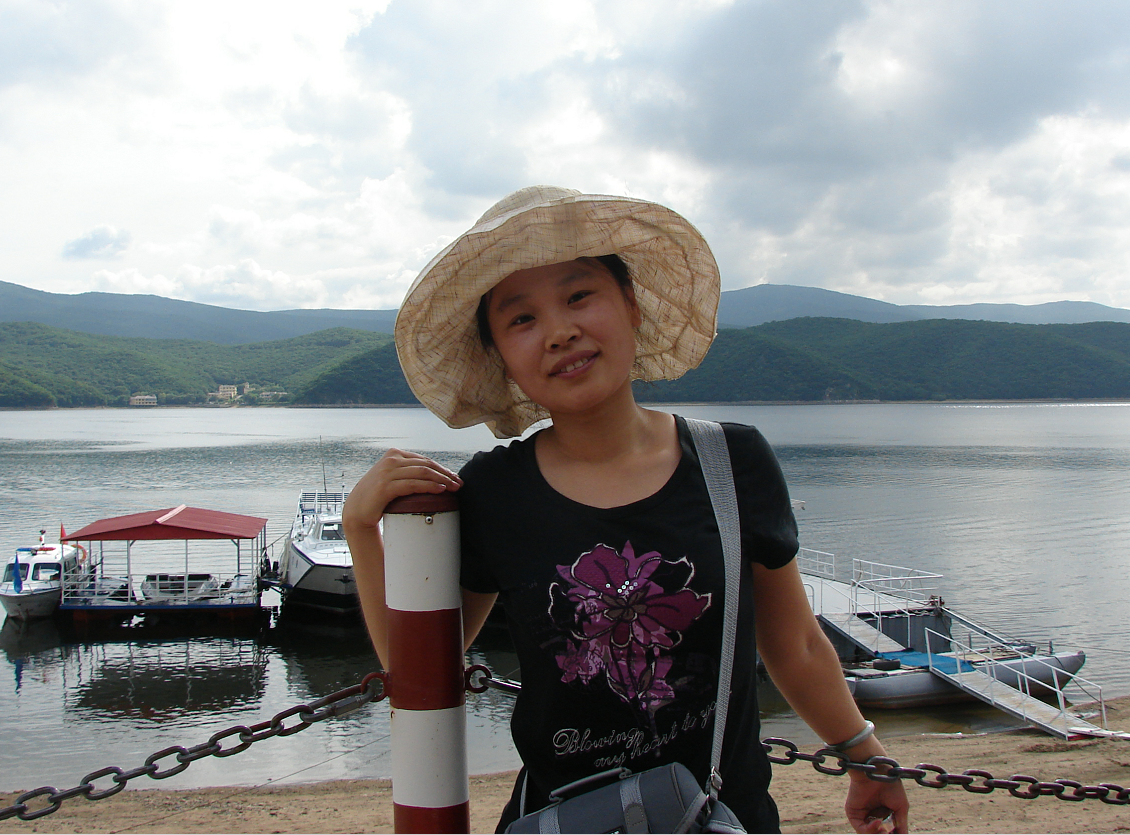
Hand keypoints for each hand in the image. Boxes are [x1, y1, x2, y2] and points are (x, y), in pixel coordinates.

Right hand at [342, 448, 462, 533]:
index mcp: (394, 455)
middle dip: (445, 474)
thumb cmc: (377, 496)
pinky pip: (413, 484)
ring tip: (453, 488)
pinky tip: (440, 490)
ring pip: (422, 473)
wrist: (356, 510)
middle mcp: (391, 460)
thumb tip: (433, 476)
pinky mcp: (386, 486)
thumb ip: (407, 472)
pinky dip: (429, 486)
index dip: (442, 469)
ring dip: (441, 480)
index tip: (454, 477)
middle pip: (426, 465)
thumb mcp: (393, 478)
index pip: (424, 460)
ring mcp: (388, 472)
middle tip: (458, 483)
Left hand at [844, 771, 909, 833]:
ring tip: (884, 829)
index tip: (896, 833)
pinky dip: (869, 830)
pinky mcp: (853, 814)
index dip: (892, 833)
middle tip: (889, 832)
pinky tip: (877, 822)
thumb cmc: (891, 785)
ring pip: (869, 834)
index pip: (887, 831)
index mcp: (884, 816)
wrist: (877, 770)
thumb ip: (901, 825)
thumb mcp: (901, 808)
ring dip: (878, 834)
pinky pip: (860, 829)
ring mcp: (862, 817)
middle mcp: (872, 817)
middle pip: (878, 834)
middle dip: (885, 834)